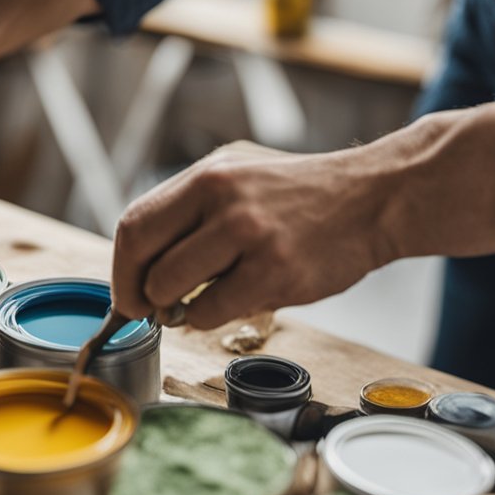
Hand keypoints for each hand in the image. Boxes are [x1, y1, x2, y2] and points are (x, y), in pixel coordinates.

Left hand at [112, 141, 392, 329]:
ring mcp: (250, 234)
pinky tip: (231, 303)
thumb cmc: (298, 198)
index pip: (134, 225)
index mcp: (208, 176)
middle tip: (150, 310)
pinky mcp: (276, 272)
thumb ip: (189, 214)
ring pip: (171, 290)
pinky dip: (208, 319)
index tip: (126, 291)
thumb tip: (137, 269)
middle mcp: (223, 198)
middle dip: (138, 296)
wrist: (373, 198)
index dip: (121, 268)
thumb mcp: (237, 179)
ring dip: (174, 309)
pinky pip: (211, 313)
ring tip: (197, 303)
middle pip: (144, 261)